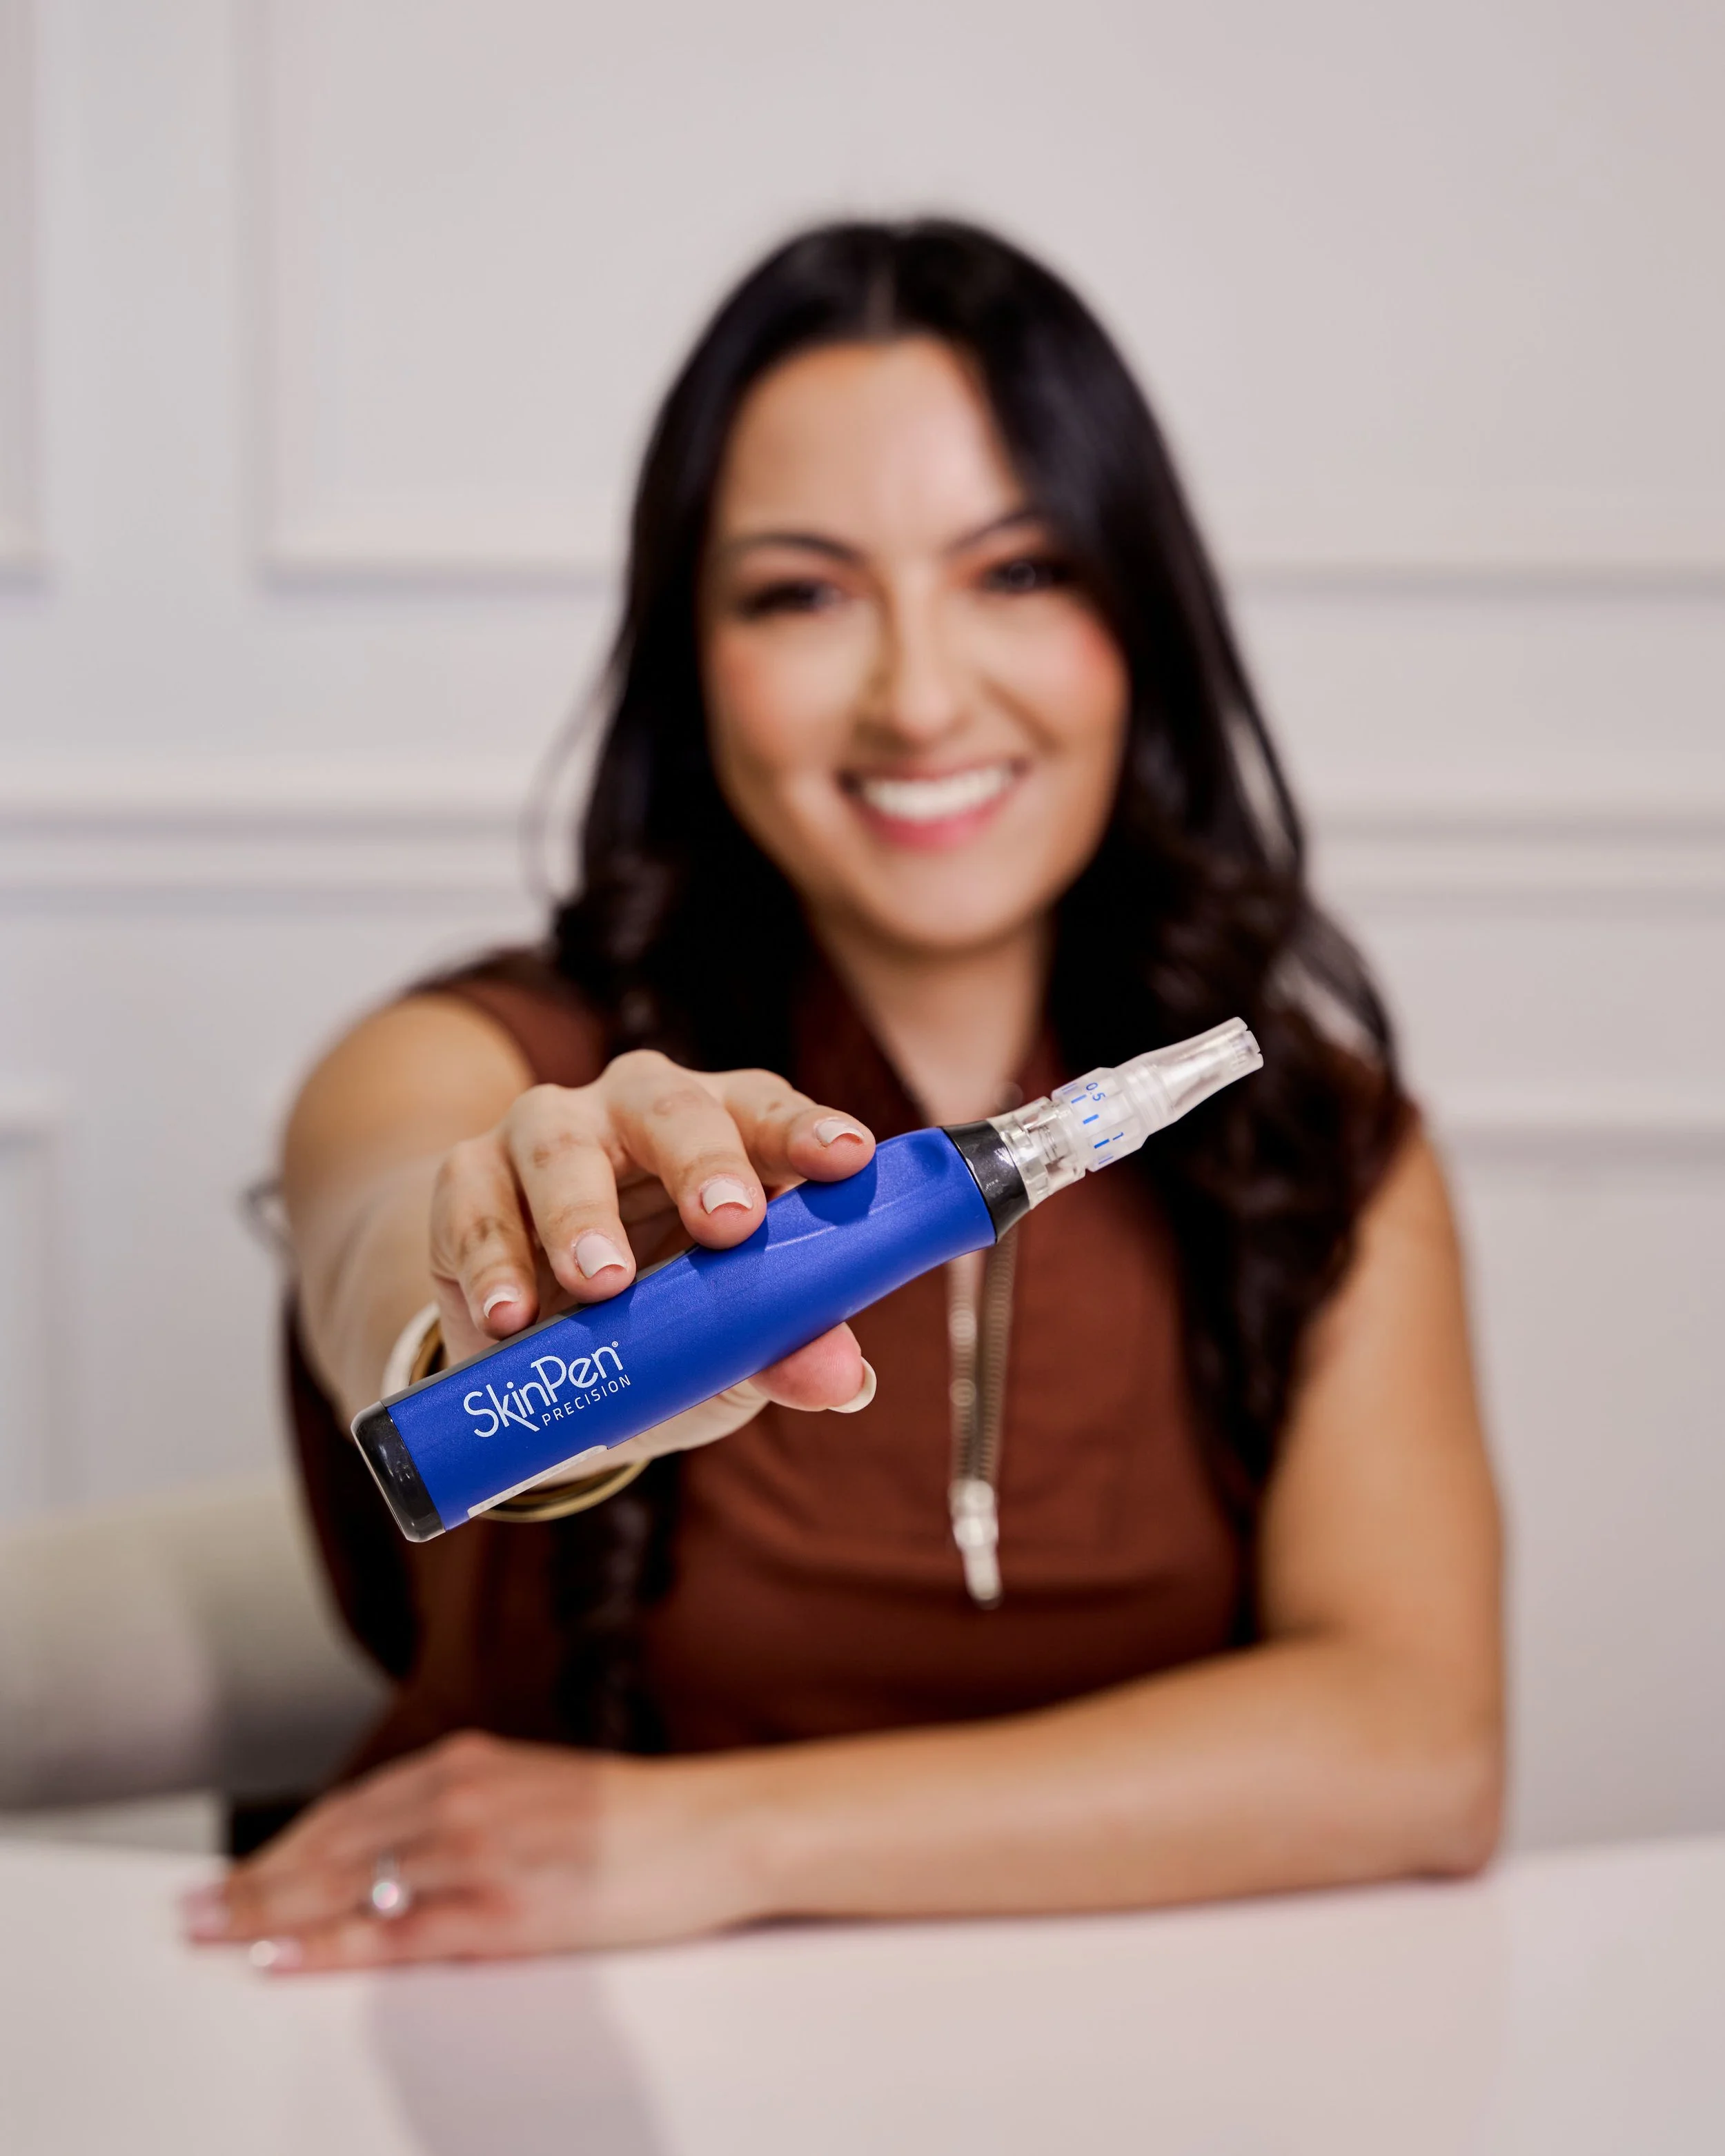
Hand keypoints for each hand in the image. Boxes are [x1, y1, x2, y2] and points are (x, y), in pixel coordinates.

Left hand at [181, 1731, 758, 1970]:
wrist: (713, 1829)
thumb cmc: (635, 1820)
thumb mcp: (537, 1794)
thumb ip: (467, 1814)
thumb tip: (398, 1856)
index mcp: (472, 1766)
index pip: (349, 1811)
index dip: (281, 1848)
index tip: (230, 1877)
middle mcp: (464, 1798)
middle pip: (332, 1845)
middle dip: (254, 1882)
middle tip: (190, 1913)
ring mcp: (481, 1852)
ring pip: (349, 1884)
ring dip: (270, 1912)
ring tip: (213, 1935)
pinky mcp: (505, 1909)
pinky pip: (397, 1933)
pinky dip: (331, 1945)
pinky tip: (286, 1956)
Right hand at [430, 1049, 877, 1452]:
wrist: (536, 1369)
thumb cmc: (663, 1326)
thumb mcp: (727, 1351)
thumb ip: (786, 1352)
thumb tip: (846, 1379)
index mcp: (726, 1131)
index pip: (769, 1112)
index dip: (805, 1131)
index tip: (846, 1156)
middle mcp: (638, 1112)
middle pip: (671, 1105)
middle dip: (703, 1160)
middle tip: (728, 1223)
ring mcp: (548, 1134)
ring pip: (562, 1146)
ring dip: (581, 1213)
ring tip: (604, 1283)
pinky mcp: (468, 1176)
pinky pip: (475, 1203)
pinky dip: (491, 1261)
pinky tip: (509, 1317)